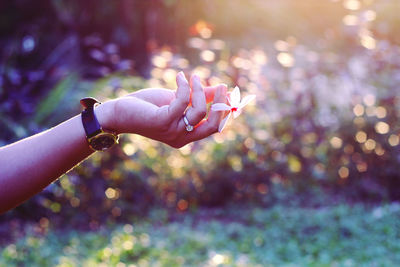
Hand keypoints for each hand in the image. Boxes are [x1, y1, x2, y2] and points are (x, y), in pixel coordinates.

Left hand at [97, 72, 227, 147]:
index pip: (214, 128)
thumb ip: (197, 97)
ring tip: (194, 77)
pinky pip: (182, 101)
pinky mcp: (163, 121)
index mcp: (186, 135)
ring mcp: (173, 131)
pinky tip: (179, 76)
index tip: (228, 93)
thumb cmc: (148, 106)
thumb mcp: (177, 100)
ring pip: (199, 111)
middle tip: (223, 86)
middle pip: (213, 126)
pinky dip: (183, 86)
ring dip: (200, 90)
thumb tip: (219, 89)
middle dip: (221, 105)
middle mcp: (181, 138)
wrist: (121, 111)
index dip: (224, 112)